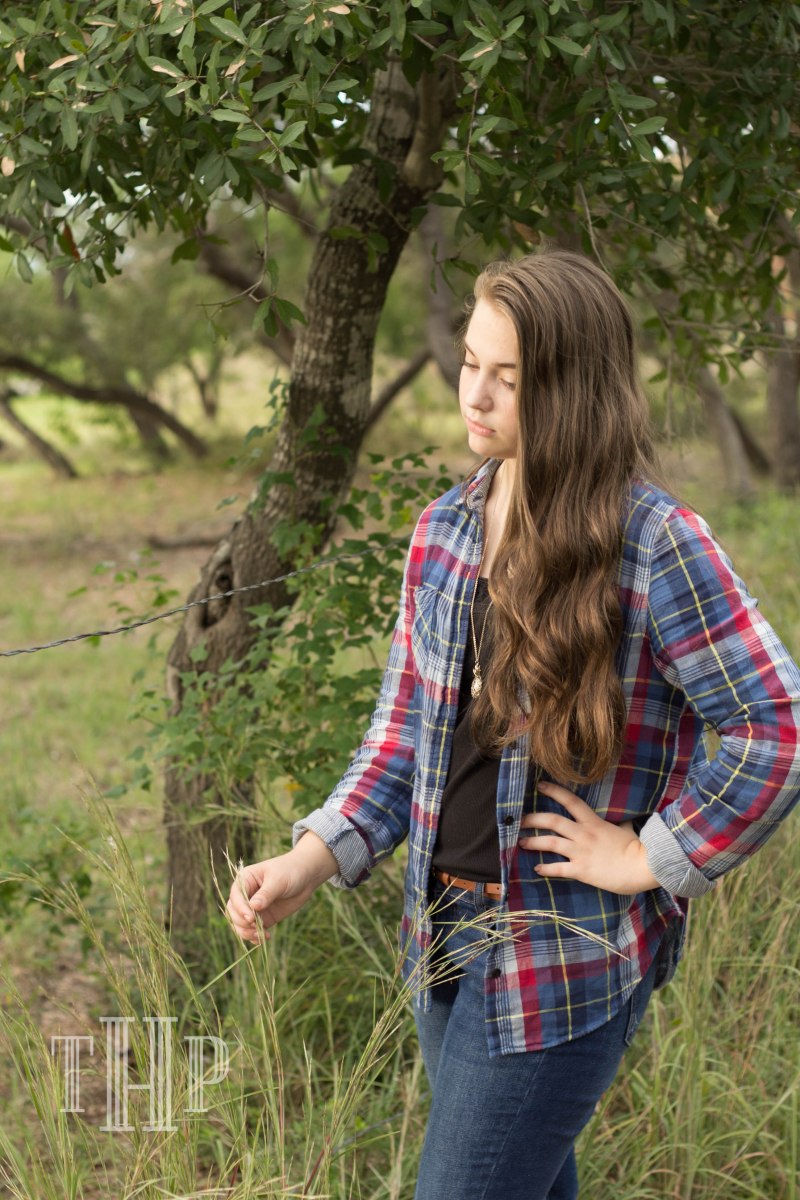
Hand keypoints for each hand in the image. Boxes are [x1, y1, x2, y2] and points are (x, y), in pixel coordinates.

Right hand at [226, 832, 337, 944]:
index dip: (240, 908)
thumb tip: (253, 907)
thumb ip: (266, 894)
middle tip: (255, 927)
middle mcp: (246, 895)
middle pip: (233, 912)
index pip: (235, 896)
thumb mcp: (278, 880)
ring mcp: (253, 908)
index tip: (250, 917)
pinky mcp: (263, 918)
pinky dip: (255, 937)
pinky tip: (265, 938)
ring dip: (246, 932)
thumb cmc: (290, 871)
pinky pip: (252, 930)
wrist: (306, 877)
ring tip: (261, 935)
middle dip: (241, 922)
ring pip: (240, 924)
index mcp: (245, 880)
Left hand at [518, 782, 659, 895]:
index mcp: (593, 822)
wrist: (644, 866)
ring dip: (533, 842)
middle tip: (519, 820)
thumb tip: (620, 819)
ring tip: (521, 842)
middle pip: (552, 821)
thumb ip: (616, 823)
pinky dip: (546, 869)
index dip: (554, 791)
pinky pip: (558, 869)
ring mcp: (582, 852)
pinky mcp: (582, 870)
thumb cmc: (636, 848)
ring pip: (550, 842)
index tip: (539, 785)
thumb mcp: (624, 829)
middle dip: (533, 819)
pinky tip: (537, 870)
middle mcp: (584, 834)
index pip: (570, 801)